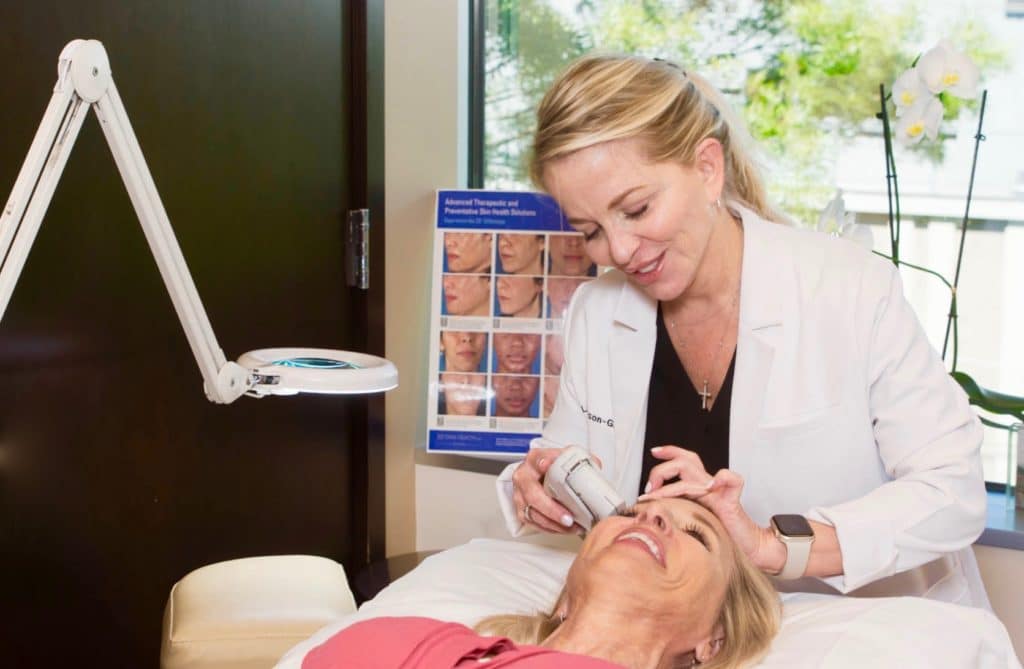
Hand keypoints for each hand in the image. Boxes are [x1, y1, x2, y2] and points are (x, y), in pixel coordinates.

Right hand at [510, 446, 578, 533]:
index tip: (547, 465)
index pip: (537, 459)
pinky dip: (550, 528)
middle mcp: (524, 476)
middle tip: (568, 518)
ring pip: (532, 512)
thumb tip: (594, 470)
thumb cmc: (555, 468)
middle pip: (532, 493)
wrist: (544, 475)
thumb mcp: (568, 458)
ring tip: (571, 526)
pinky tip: (564, 529)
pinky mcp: (522, 510)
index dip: (542, 463)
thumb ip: (581, 461)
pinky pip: (533, 523)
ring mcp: (520, 494)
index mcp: (535, 459)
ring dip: (553, 523)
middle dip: (551, 509)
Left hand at [640, 446, 776, 567]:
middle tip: (649, 489)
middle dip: (661, 471)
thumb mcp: (693, 525)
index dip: (670, 452)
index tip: (654, 451)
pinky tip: (710, 486)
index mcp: (701, 489)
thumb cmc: (724, 538)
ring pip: (694, 470)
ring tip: (657, 495)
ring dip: (670, 483)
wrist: (750, 548)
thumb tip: (652, 513)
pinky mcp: (732, 503)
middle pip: (684, 461)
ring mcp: (719, 494)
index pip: (684, 461)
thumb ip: (677, 514)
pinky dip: (722, 478)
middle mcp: (709, 487)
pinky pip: (732, 480)